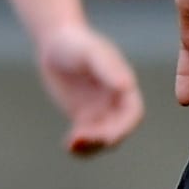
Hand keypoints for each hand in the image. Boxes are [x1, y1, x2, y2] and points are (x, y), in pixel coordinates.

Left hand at [38, 24, 144, 153]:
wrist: (55, 43)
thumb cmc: (75, 42)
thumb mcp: (91, 52)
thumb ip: (108, 67)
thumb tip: (126, 86)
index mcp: (124, 86)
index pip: (133, 113)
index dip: (125, 128)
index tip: (109, 138)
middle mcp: (115, 101)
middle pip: (117, 130)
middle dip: (101, 139)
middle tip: (78, 138)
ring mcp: (100, 110)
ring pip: (102, 138)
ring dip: (90, 146)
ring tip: (71, 144)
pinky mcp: (84, 117)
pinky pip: (86, 138)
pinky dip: (80, 146)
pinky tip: (68, 146)